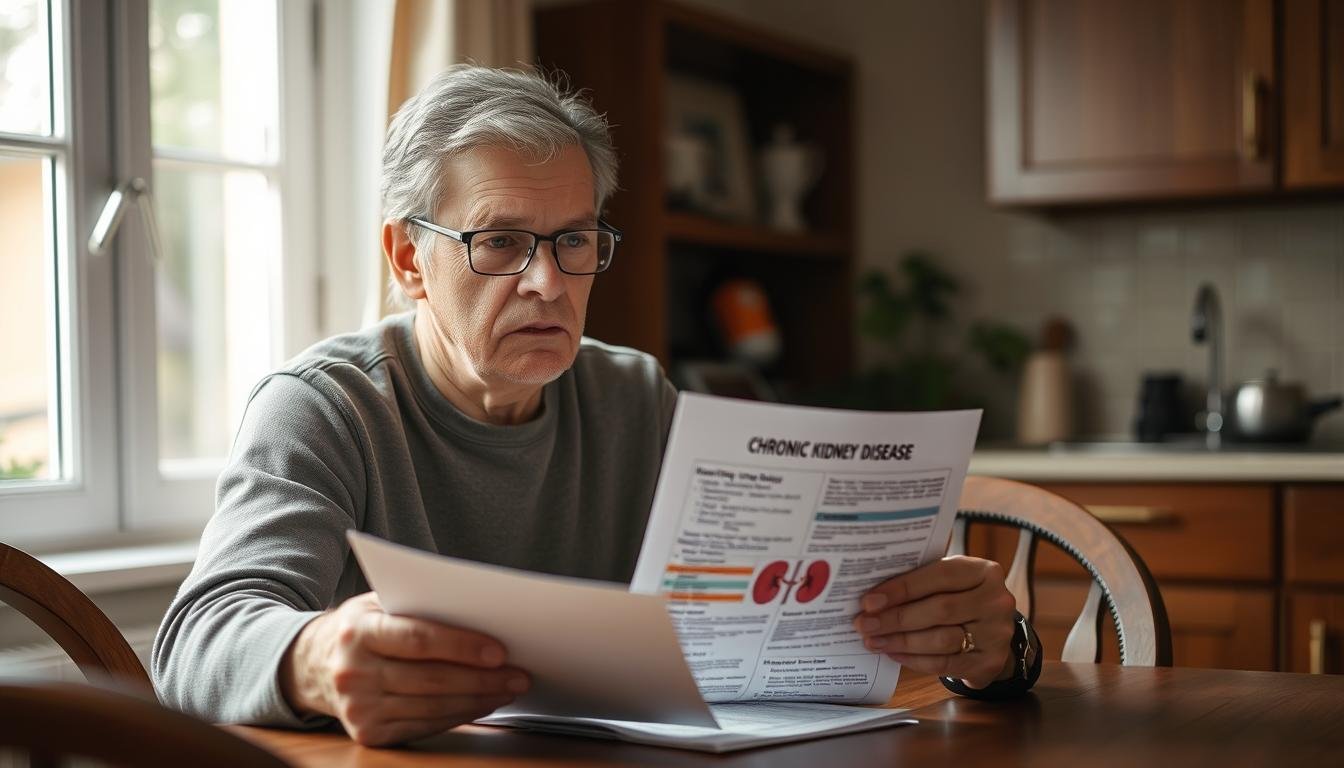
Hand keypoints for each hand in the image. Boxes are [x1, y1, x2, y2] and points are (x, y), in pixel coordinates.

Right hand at [279, 591, 528, 745]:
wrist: (313, 664)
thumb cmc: (363, 627)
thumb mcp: (379, 603)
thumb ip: (420, 605)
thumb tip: (482, 612)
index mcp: (357, 631)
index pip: (417, 639)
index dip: (462, 646)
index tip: (500, 650)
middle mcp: (353, 672)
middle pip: (431, 679)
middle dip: (482, 678)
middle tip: (519, 674)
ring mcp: (358, 708)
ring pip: (432, 707)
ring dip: (478, 700)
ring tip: (509, 688)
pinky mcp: (368, 734)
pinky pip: (424, 726)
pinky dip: (458, 716)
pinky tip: (481, 704)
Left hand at [853, 556, 1016, 688]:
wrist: (993, 633)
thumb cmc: (961, 599)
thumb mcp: (951, 582)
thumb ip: (921, 581)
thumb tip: (873, 595)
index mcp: (984, 571)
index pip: (939, 576)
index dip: (902, 589)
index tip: (869, 600)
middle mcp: (995, 601)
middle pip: (939, 609)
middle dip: (896, 618)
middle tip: (865, 624)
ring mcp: (996, 634)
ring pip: (941, 639)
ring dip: (901, 641)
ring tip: (874, 641)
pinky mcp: (989, 662)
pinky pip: (945, 663)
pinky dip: (914, 660)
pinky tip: (894, 654)